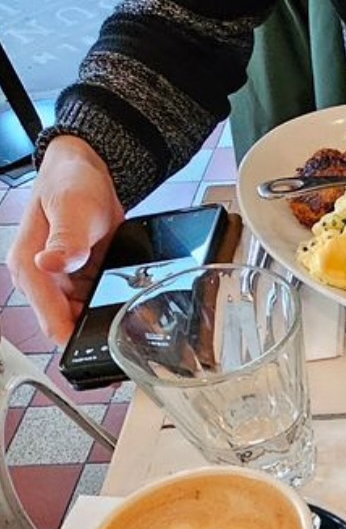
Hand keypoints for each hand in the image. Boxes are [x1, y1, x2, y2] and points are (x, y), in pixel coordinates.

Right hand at [8, 135, 125, 345]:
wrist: (86, 171)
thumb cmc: (71, 183)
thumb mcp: (73, 209)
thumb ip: (67, 241)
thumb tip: (50, 264)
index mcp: (30, 267)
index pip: (52, 323)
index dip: (76, 345)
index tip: (103, 357)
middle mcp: (41, 279)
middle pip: (68, 326)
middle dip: (96, 333)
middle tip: (129, 337)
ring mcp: (59, 281)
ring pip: (84, 318)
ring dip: (105, 320)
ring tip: (132, 315)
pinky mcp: (77, 280)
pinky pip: (94, 304)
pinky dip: (109, 305)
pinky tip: (126, 299)